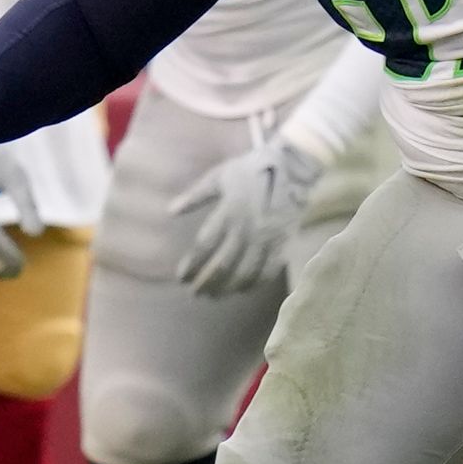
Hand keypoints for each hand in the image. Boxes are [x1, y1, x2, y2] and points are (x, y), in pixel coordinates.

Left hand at [171, 132, 324, 293]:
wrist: (292, 167)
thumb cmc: (250, 170)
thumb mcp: (218, 177)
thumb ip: (195, 196)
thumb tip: (170, 211)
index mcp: (229, 212)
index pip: (205, 246)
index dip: (192, 265)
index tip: (181, 277)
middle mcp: (247, 228)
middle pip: (223, 265)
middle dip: (207, 282)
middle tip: (194, 293)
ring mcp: (268, 238)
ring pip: (246, 272)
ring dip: (228, 288)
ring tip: (215, 296)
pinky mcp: (284, 243)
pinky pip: (269, 271)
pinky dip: (255, 284)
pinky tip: (243, 290)